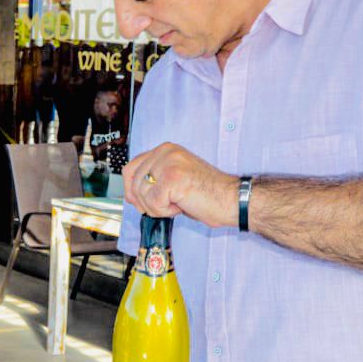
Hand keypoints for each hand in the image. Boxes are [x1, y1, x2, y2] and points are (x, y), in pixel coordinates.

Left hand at [123, 143, 237, 228]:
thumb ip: (153, 178)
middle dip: (145, 202)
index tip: (146, 202)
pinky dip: (165, 211)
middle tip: (167, 204)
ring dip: (157, 207)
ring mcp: (169, 163)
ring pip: (141, 194)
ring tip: (178, 202)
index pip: (130, 169)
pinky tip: (181, 205)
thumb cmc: (206, 193)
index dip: (133, 190)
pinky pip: (153, 203)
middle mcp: (165, 151)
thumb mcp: (173, 179)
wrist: (232, 199)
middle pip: (133, 184)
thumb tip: (130, 192)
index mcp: (165, 150)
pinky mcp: (173, 178)